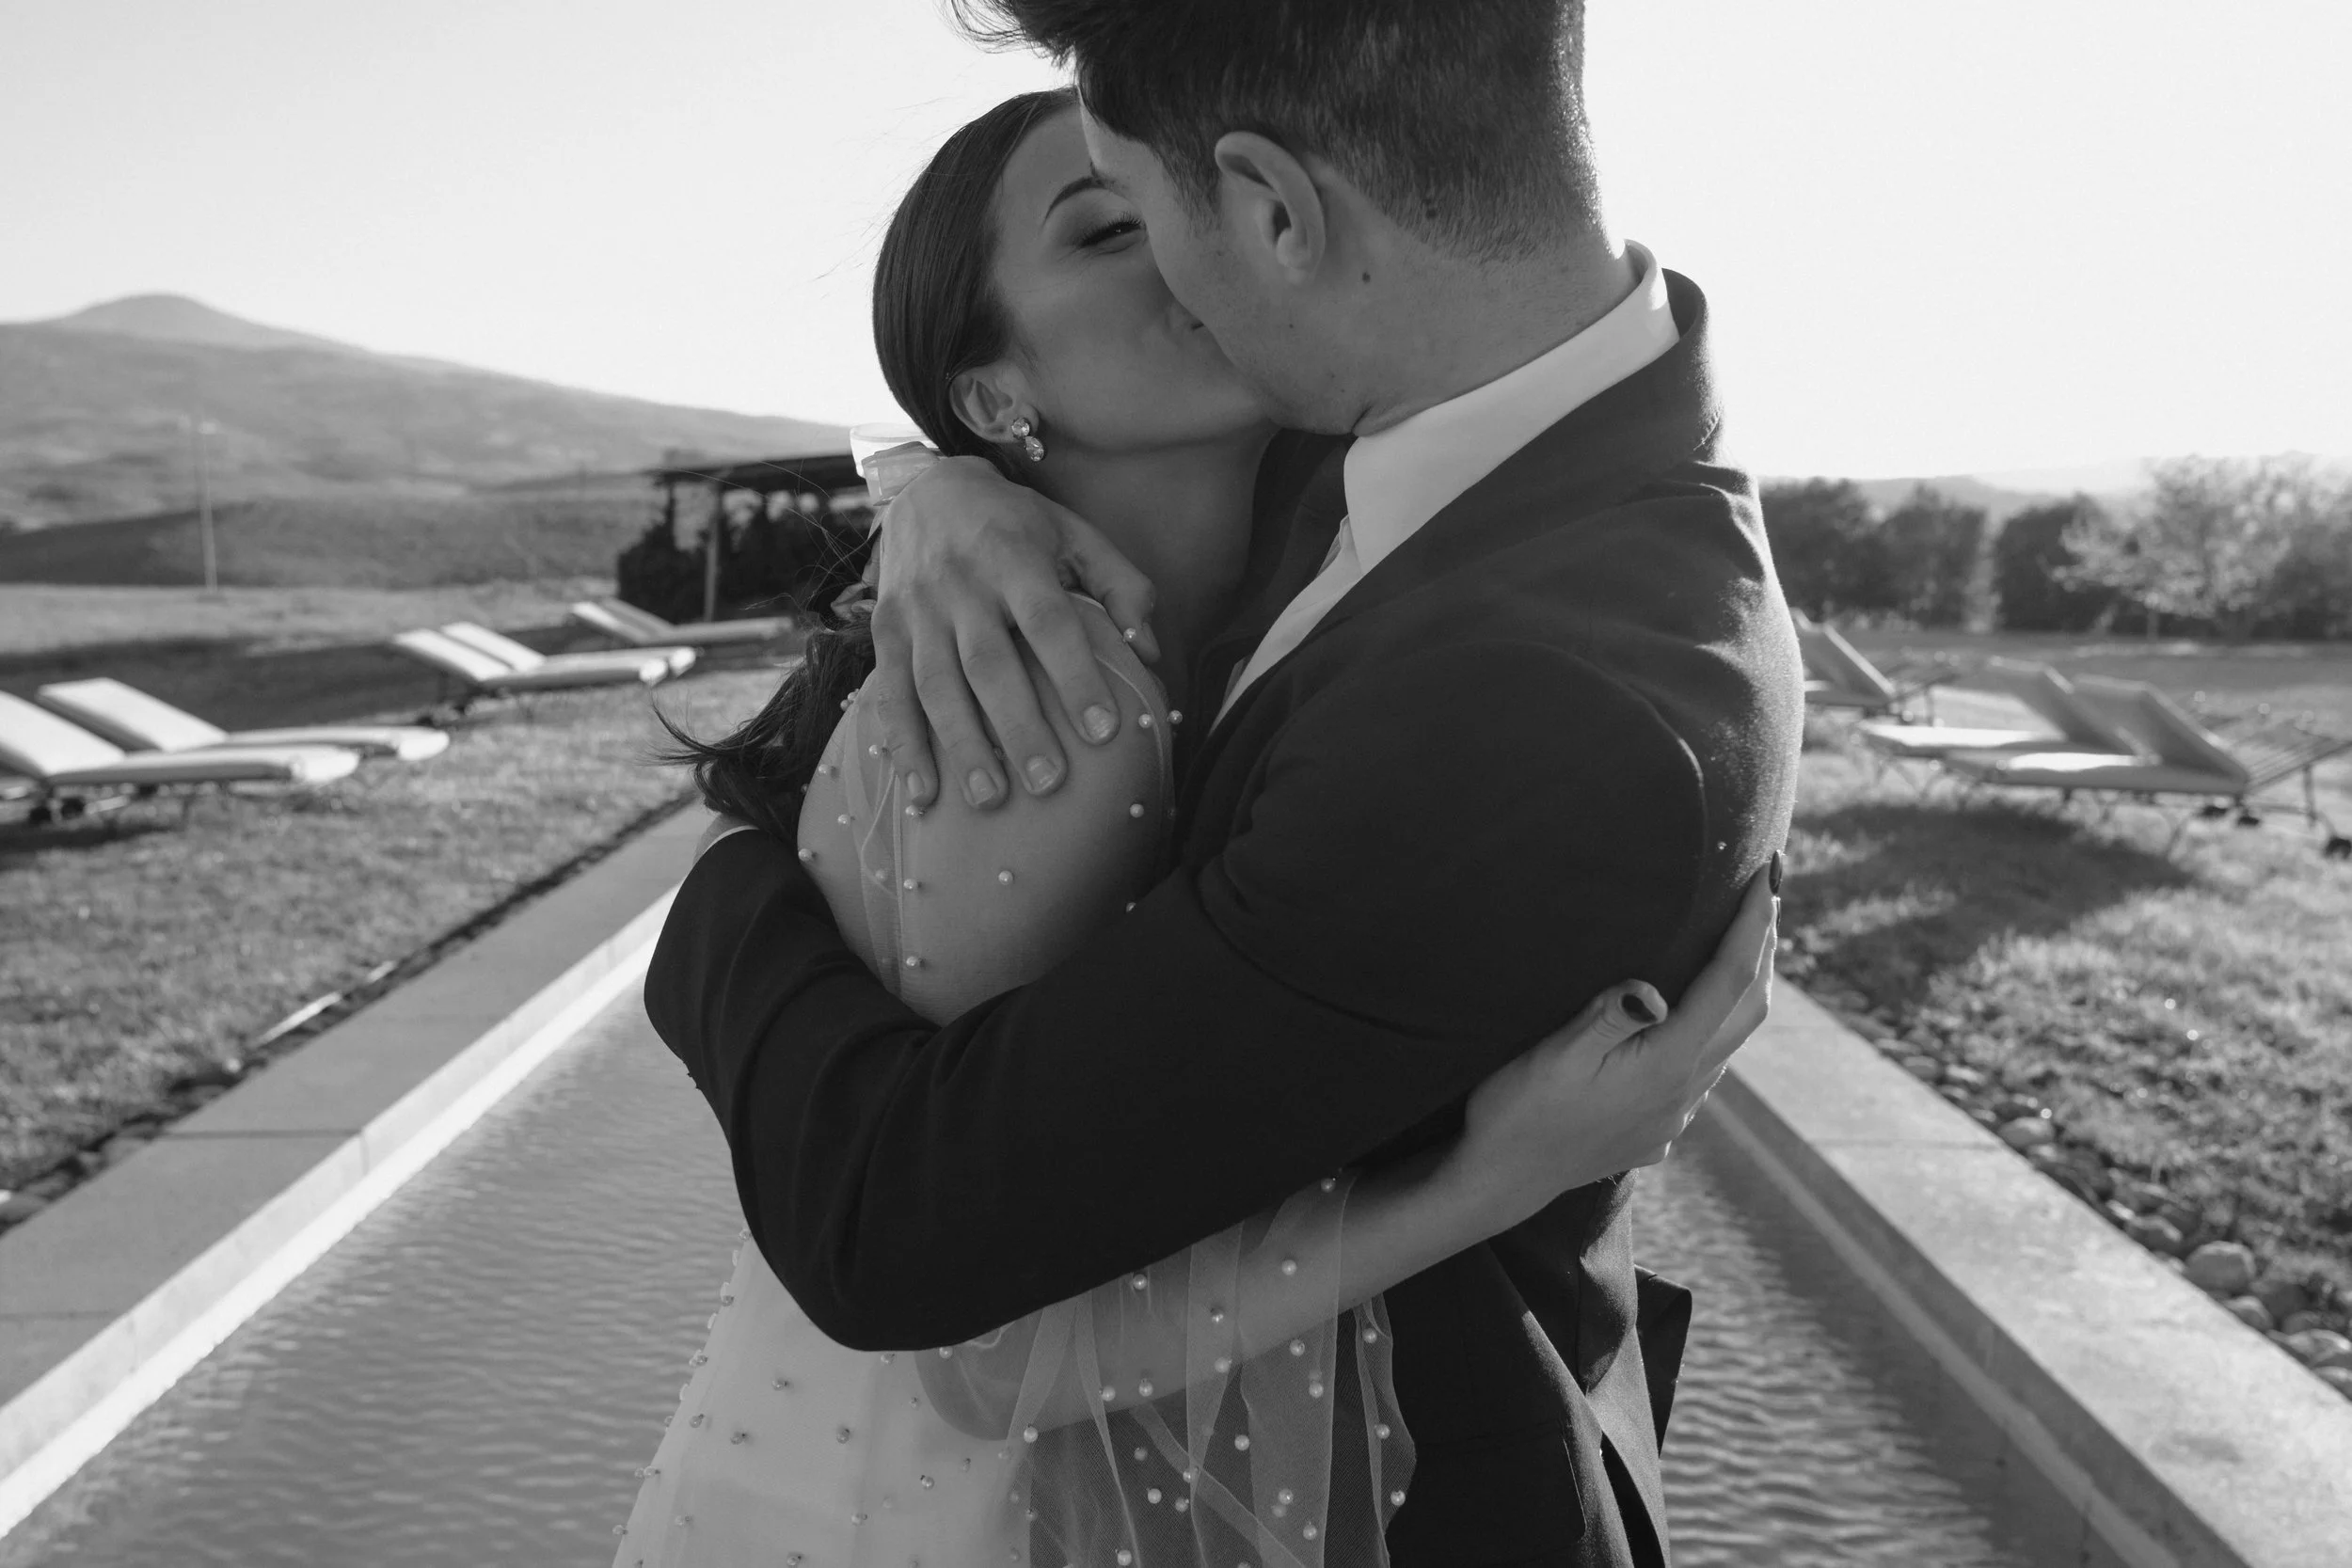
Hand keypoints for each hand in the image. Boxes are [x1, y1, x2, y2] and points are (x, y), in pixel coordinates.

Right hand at [867, 456, 1160, 812]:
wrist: (926, 489)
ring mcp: (916, 610)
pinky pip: (891, 693)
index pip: (1048, 621)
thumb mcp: (1074, 534)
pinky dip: (904, 746)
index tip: (1103, 730)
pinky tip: (923, 794)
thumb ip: (1119, 585)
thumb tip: (1147, 651)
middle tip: (1049, 783)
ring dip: (962, 745)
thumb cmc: (1017, 524)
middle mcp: (960, 585)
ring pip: (936, 684)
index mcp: (1014, 558)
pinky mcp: (884, 631)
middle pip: (989, 663)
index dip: (1075, 675)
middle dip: (1018, 726)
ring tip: (990, 799)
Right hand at [1452, 859, 1780, 1222]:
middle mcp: (1683, 1091)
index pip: (1727, 981)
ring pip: (1732, 1040)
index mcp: (1665, 1064)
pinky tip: (1695, 1011)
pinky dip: (1715, 1025)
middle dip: (1763, 948)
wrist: (1500, 1182)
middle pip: (1749, 1010)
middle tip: (1765, 893)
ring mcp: (1675, 1114)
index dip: (1748, 925)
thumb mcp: (1553, 1057)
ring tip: (1740, 939)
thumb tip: (1652, 989)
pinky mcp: (1659, 1127)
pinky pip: (1704, 1068)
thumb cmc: (1517, 1112)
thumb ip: (1606, 1018)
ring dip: (1743, 987)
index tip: (1763, 877)